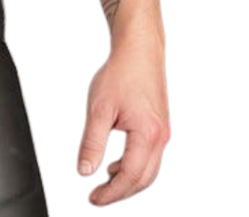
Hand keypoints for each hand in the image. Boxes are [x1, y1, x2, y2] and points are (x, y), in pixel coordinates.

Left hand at [77, 36, 170, 205]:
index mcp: (148, 134)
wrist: (139, 51)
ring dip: (128, 181)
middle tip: (99, 196)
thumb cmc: (122, 73)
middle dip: (120, 192)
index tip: (94, 198)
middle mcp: (160, 137)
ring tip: (106, 183)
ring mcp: (163, 133)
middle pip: (143, 179)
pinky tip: (117, 164)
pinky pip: (150, 156)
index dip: (111, 192)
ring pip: (149, 170)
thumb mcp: (99, 109)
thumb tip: (85, 170)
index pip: (129, 176)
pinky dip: (135, 166)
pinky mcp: (160, 126)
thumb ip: (92, 142)